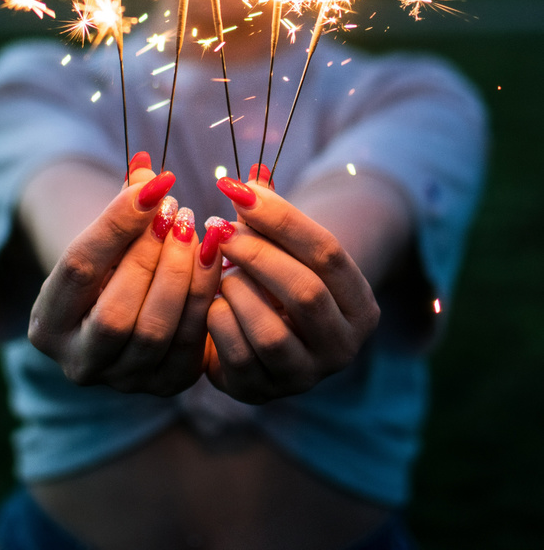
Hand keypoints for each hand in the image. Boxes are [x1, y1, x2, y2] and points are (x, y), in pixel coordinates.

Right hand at [27, 154, 221, 395]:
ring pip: (155, 332)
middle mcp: (78, 363)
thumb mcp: (107, 236)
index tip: (156, 185)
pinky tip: (213, 257)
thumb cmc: (112, 262)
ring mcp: (124, 380)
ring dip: (182, 274)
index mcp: (47, 324)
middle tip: (177, 211)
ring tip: (196, 230)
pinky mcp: (168, 383)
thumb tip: (146, 166)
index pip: (79, 269)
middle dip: (151, 256)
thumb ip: (124, 205)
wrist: (129, 309)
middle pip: (116, 313)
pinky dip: (205, 295)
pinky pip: (191, 342)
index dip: (118, 223)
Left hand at [204, 168, 379, 402]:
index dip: (282, 219)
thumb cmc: (276, 278)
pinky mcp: (264, 393)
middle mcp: (343, 346)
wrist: (261, 337)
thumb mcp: (284, 248)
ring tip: (222, 272)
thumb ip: (269, 215)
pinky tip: (213, 303)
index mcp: (360, 304)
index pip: (328, 253)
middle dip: (257, 254)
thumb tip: (245, 181)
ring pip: (271, 331)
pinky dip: (219, 321)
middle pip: (305, 292)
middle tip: (221, 229)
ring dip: (238, 291)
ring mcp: (306, 377)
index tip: (240, 191)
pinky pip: (236, 355)